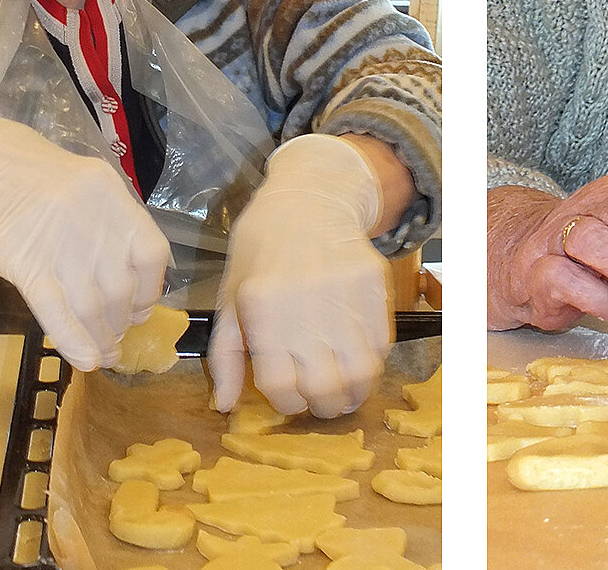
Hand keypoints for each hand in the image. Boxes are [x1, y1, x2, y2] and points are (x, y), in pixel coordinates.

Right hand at [0, 95, 169, 369]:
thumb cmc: (36, 178)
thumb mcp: (87, 186)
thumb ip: (111, 225)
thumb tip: (131, 279)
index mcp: (116, 199)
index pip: (152, 254)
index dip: (151, 289)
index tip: (142, 308)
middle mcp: (95, 223)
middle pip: (121, 287)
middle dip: (122, 320)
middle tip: (118, 338)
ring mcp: (61, 246)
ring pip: (91, 305)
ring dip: (101, 336)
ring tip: (104, 353)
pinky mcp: (26, 265)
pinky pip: (57, 311)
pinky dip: (74, 339)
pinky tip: (86, 359)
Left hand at [208, 133, 390, 417]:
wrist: (309, 200)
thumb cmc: (260, 252)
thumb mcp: (230, 299)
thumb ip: (225, 357)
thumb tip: (225, 406)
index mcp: (263, 311)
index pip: (281, 385)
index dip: (288, 404)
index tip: (290, 400)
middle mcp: (307, 307)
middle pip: (326, 386)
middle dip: (325, 407)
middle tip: (324, 405)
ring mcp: (347, 297)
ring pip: (362, 373)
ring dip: (355, 392)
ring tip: (347, 393)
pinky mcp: (376, 288)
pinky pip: (382, 343)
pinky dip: (373, 362)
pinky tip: (359, 359)